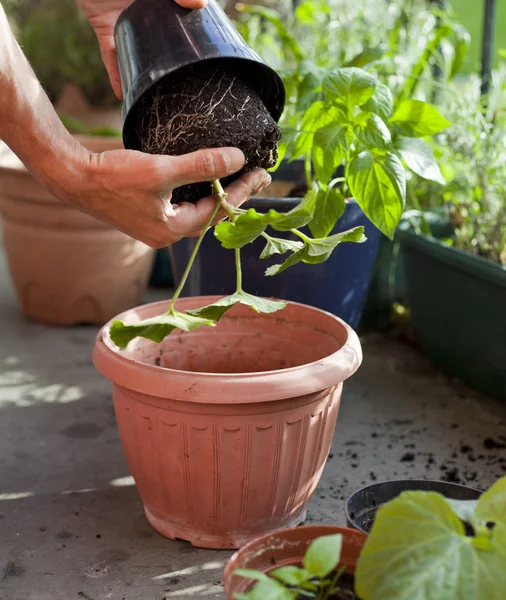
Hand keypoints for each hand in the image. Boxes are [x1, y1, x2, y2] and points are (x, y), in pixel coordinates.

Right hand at [47, 145, 269, 247]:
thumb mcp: (161, 169)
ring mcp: (157, 226)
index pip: (218, 212)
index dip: (241, 191)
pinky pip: (184, 208)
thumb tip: (237, 159)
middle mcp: (167, 234)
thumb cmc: (114, 177)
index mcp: (172, 229)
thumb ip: (201, 165)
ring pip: (199, 212)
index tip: (261, 173)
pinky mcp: (149, 215)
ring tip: (241, 179)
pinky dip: (201, 194)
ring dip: (220, 195)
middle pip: (212, 216)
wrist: (75, 179)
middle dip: (236, 196)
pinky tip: (208, 182)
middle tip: (260, 177)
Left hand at [77, 0, 207, 97]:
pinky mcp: (106, 28)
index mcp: (163, 2)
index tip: (207, 59)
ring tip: (154, 97)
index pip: (184, 22)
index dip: (196, 39)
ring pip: (138, 54)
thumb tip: (200, 6)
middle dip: (172, 65)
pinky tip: (122, 95)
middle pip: (163, 43)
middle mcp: (148, 13)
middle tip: (184, 87)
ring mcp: (127, 21)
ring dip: (144, 75)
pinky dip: (116, 74)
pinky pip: (112, 55)